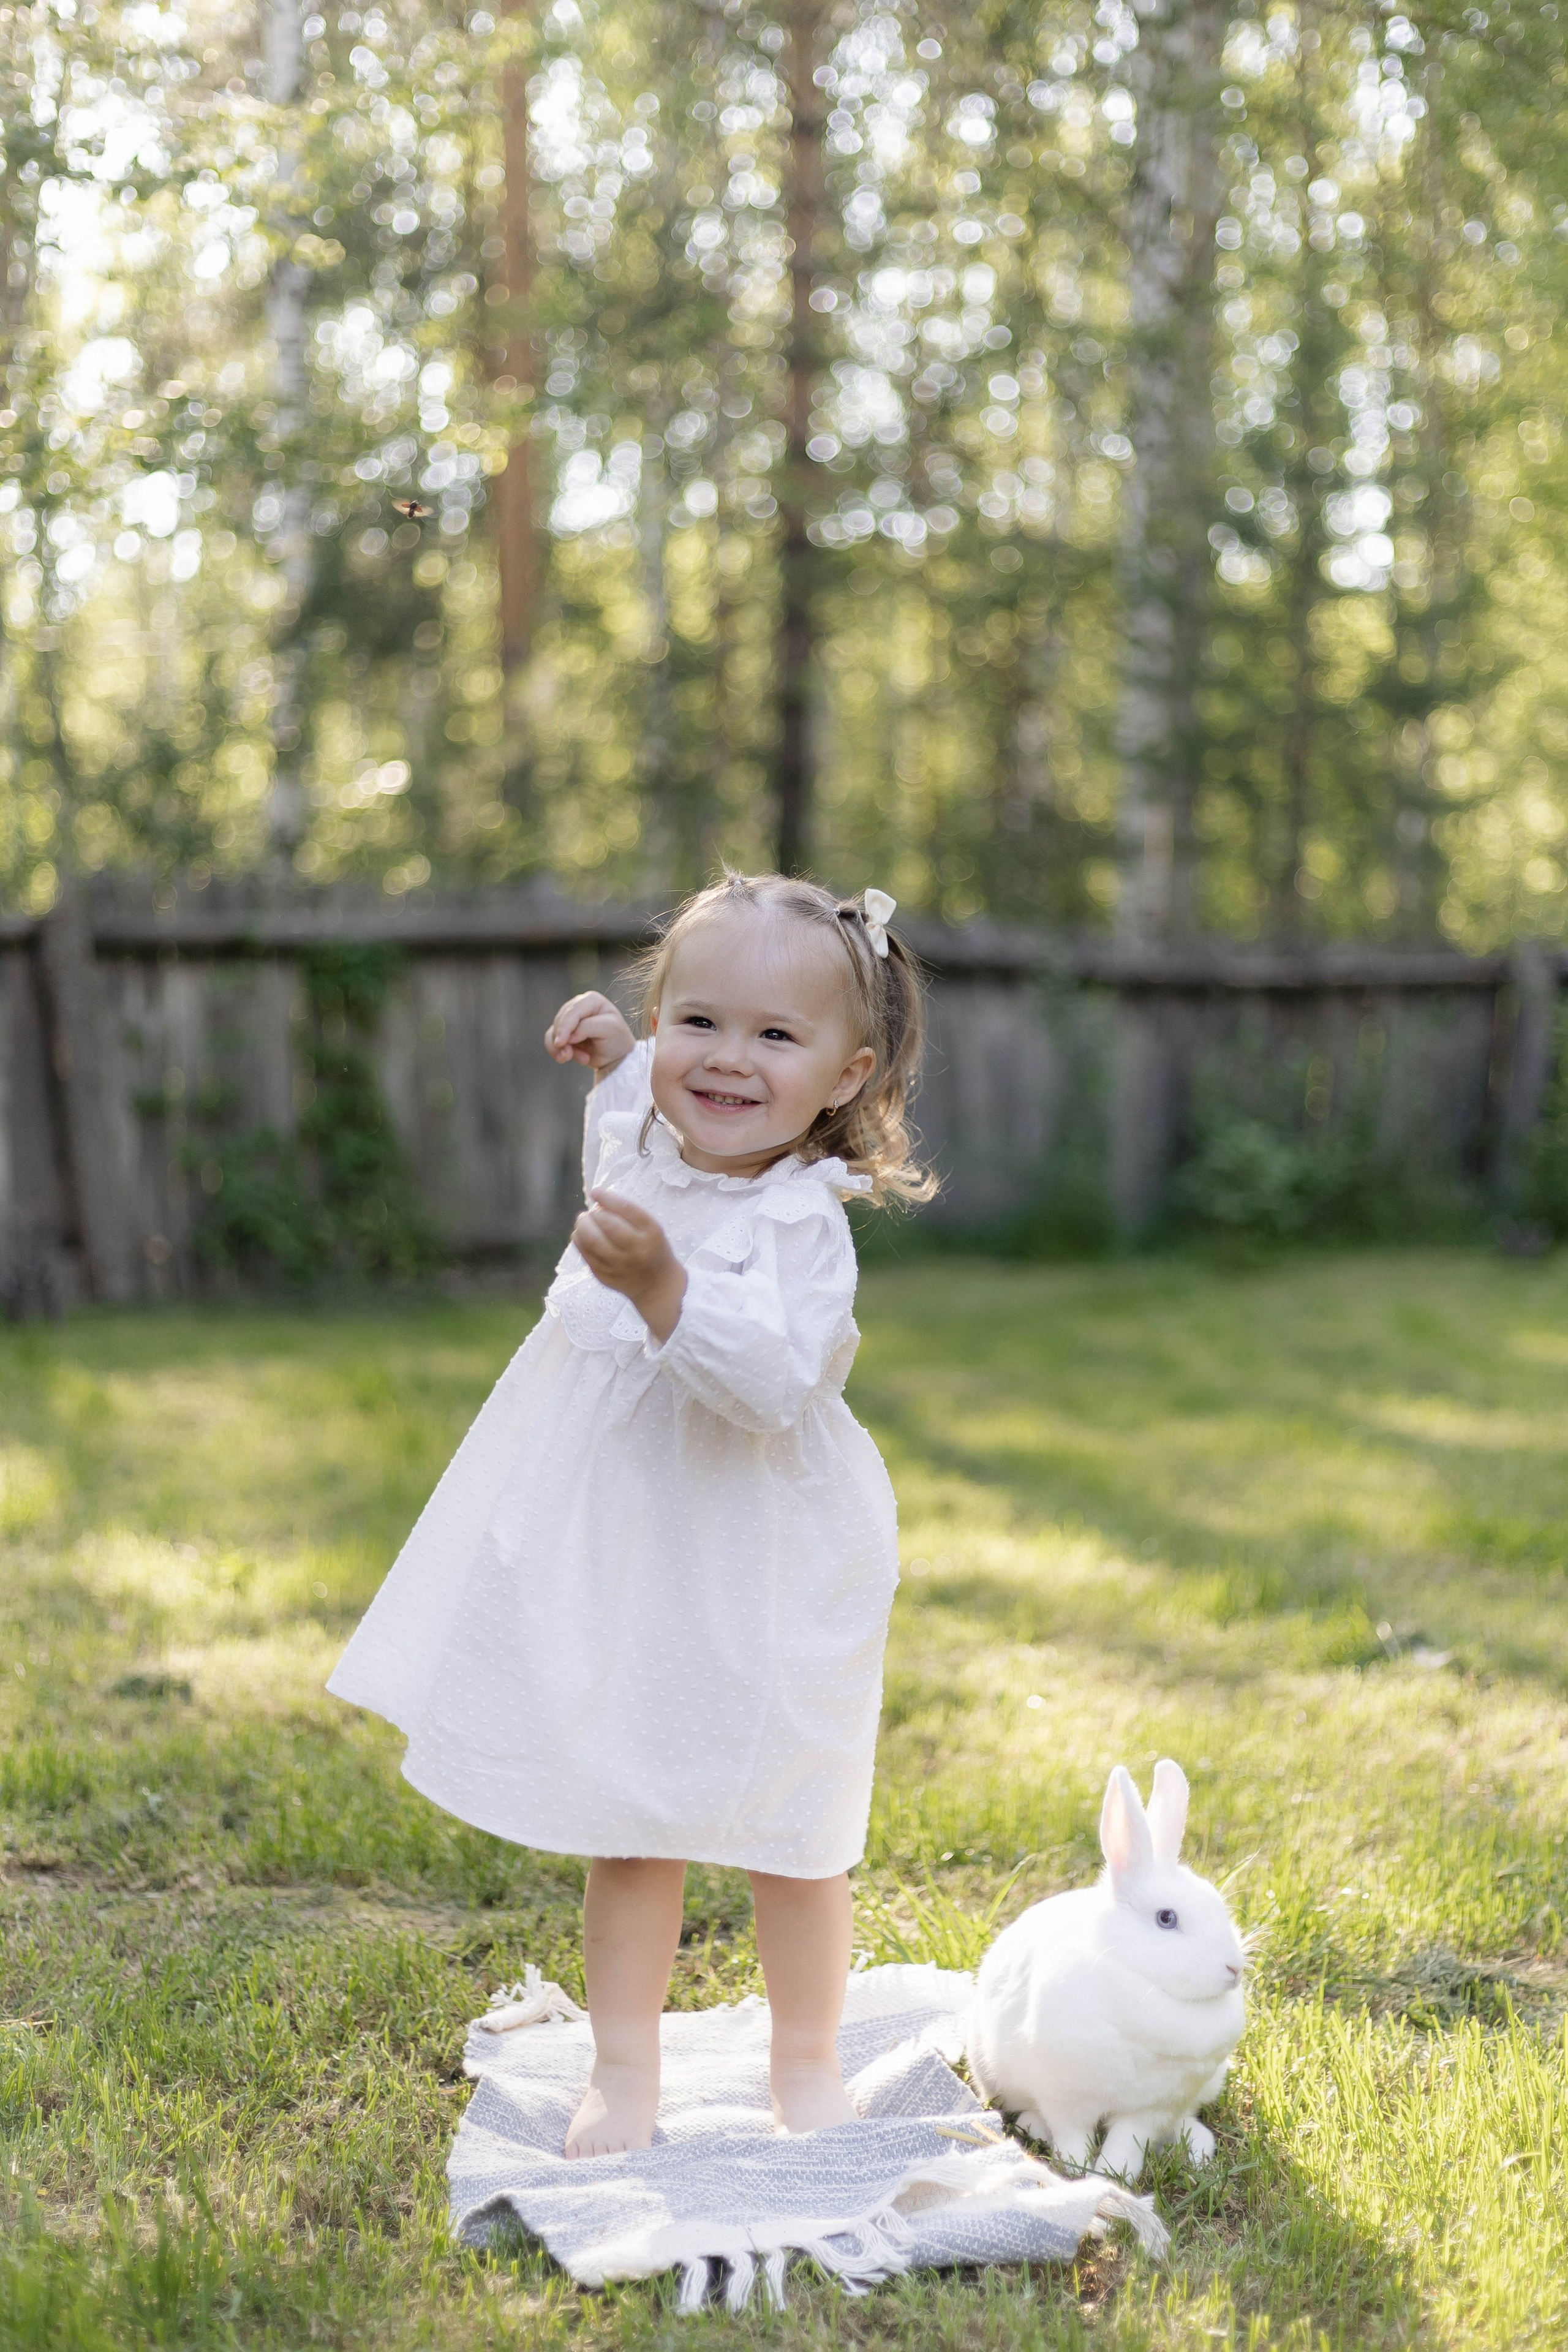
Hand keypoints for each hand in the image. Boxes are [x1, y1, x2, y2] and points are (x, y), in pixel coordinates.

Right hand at [545, 991, 636, 1075]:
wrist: (616, 1056)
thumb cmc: (617, 1039)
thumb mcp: (609, 1029)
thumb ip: (587, 1028)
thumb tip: (569, 1036)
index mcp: (591, 1000)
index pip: (572, 1012)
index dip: (564, 1027)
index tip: (560, 1044)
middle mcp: (578, 1006)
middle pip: (560, 1021)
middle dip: (563, 1040)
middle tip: (569, 1056)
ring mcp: (570, 1019)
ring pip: (554, 1032)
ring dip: (561, 1049)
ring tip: (578, 1059)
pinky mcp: (564, 1033)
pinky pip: (551, 1041)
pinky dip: (557, 1052)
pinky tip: (568, 1058)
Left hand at [572, 1188, 686, 1343]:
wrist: (658, 1287)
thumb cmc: (653, 1249)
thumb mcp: (651, 1228)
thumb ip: (628, 1214)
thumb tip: (597, 1202)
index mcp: (651, 1233)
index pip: (627, 1209)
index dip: (607, 1198)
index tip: (595, 1191)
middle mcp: (636, 1250)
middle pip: (607, 1225)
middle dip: (592, 1214)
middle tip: (589, 1213)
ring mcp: (620, 1266)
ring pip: (592, 1241)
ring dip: (582, 1227)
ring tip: (583, 1222)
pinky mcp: (606, 1277)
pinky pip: (586, 1256)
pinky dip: (579, 1241)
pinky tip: (581, 1236)